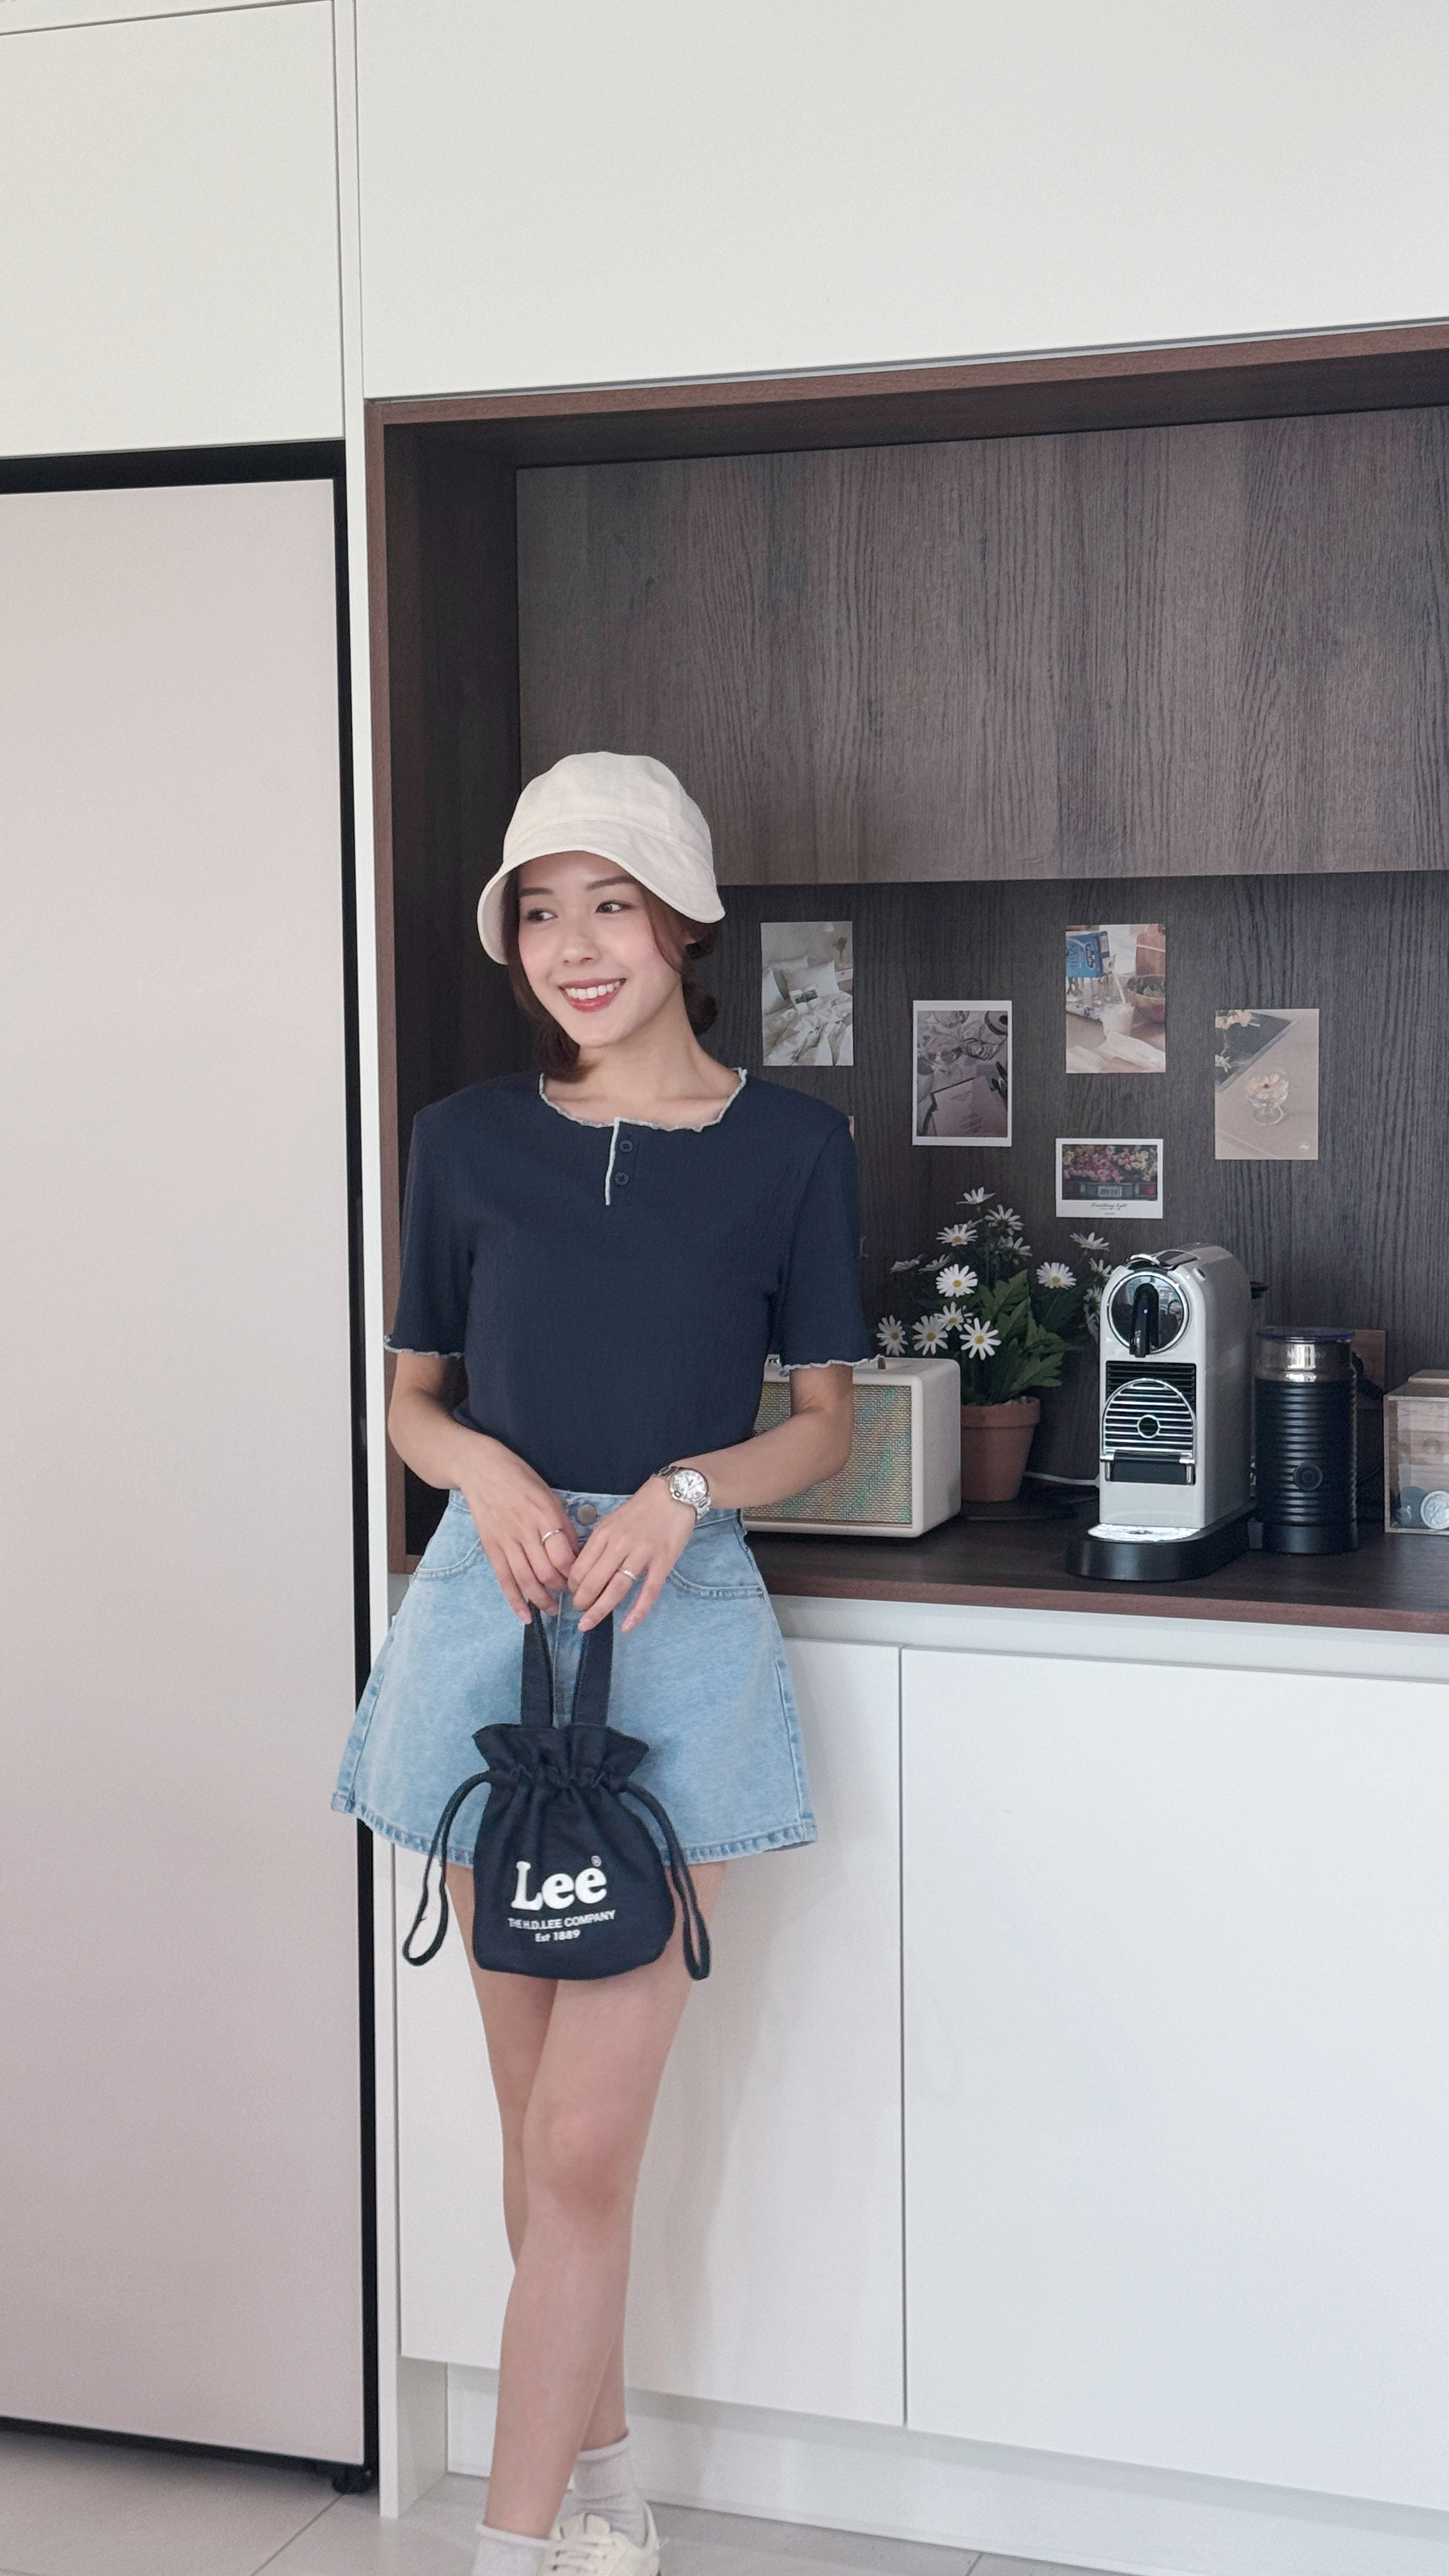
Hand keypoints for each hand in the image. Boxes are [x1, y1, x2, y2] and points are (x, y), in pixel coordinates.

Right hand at [456, 1437, 577, 1624]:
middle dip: (561, 1589)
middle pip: (547, 1572)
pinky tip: (525, 1615)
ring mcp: (506, 1539)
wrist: (480, 1468)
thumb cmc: (519, 1477)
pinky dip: (515, 1600)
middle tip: (570, 1596)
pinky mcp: (491, 1546)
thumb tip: (575, 1554)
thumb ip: (561, 1524)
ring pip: (527, 1580)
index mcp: (546, 1514)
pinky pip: (504, 1579)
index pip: (565, 1557)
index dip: (575, 1575)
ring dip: (542, 1600)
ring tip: (552, 1610)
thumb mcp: (549, 1495)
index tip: (581, 1580)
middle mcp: (527, 1529)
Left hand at [568, 1476, 695, 1633]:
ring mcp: (642, 1554)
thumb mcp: (612, 1519)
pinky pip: (648, 1592)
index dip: (572, 1585)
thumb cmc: (641, 1508)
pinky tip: (626, 1627)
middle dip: (581, 1602)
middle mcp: (620, 1544)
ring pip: (617, 1589)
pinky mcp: (663, 1563)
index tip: (572, 1594)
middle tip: (578, 1613)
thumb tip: (583, 1568)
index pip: (580, 1566)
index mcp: (604, 1533)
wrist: (674, 1494)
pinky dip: (637, 1612)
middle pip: (594, 1581)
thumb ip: (599, 1542)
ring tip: (588, 1623)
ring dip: (600, 1610)